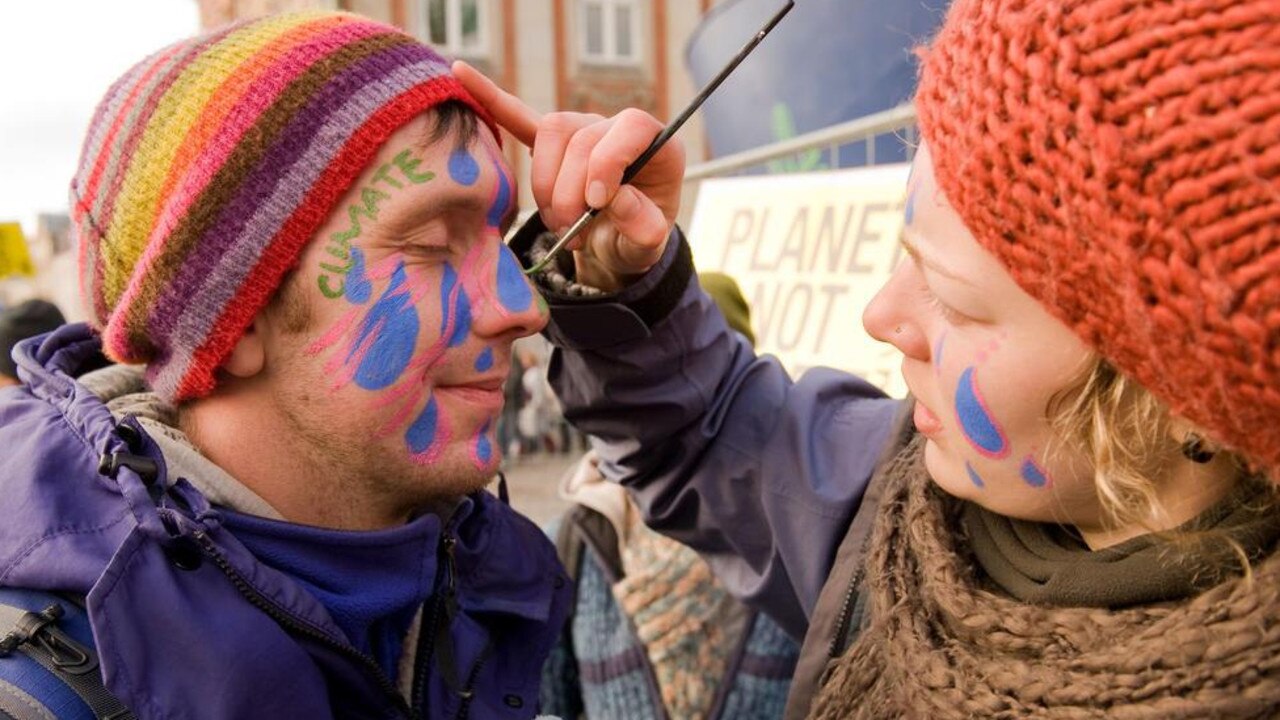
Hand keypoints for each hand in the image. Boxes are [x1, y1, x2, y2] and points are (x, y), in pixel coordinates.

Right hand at [454, 61, 684, 288]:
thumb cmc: (635, 240)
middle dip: (569, 192)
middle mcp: (617, 128)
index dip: (609, 161)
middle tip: (572, 236)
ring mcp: (582, 129)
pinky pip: (518, 117)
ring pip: (550, 134)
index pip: (633, 128)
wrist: (616, 244)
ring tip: (557, 223)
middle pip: (581, 138)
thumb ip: (643, 227)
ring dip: (545, 183)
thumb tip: (616, 201)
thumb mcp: (649, 246)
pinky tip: (460, 74)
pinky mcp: (550, 143)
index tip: (597, 201)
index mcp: (656, 146)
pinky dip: (491, 99)